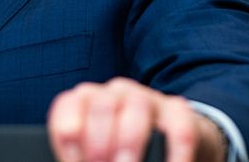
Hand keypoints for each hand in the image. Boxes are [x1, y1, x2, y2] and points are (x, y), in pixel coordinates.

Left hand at [47, 78, 226, 161]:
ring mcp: (149, 99)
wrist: (169, 141)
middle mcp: (115, 93)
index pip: (69, 106)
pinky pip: (178, 129)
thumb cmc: (122, 148)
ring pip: (137, 107)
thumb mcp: (100, 148)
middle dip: (99, 142)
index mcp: (87, 101)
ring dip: (130, 142)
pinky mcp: (179, 113)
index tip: (74, 161)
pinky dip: (174, 154)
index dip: (69, 134)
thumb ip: (88, 154)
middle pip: (101, 105)